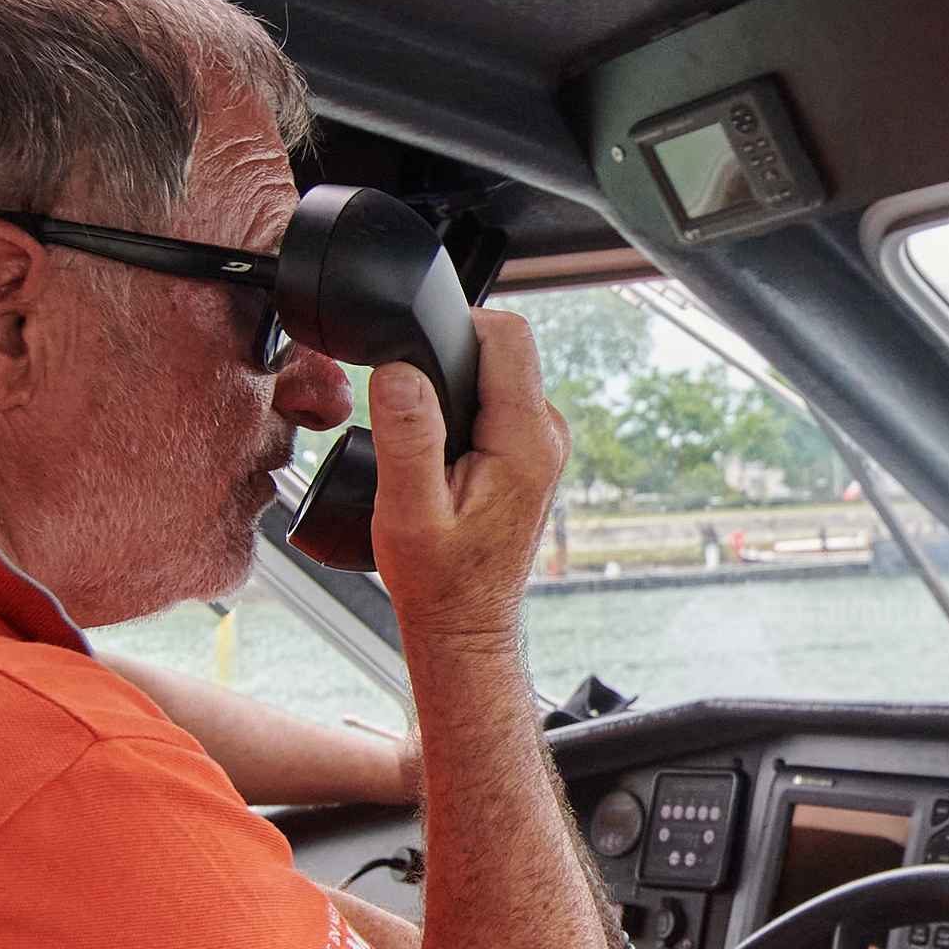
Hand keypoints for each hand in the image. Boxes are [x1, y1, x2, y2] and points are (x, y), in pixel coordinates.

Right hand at [368, 308, 569, 647]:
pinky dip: (462, 412)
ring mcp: (543, 442)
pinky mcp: (529, 452)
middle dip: (448, 363)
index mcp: (525, 439)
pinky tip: (439, 452)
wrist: (465, 620)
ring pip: (496, 375)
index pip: (507, 335)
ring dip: (453, 391)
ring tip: (424, 443)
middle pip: (501, 349)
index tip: (414, 355)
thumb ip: (407, 437)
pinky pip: (496, 402)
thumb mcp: (407, 511)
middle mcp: (546, 434)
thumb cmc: (440, 579)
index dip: (455, 327)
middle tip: (409, 412)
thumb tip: (401, 373)